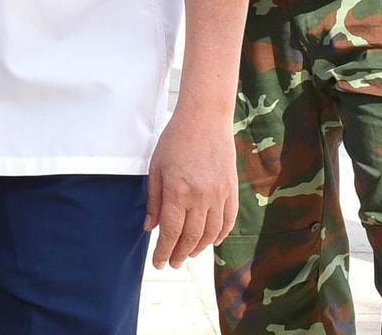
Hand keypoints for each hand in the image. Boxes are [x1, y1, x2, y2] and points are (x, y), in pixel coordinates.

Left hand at [144, 106, 238, 268]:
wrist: (205, 118)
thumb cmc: (176, 140)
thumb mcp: (156, 167)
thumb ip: (154, 200)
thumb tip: (150, 228)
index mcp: (178, 192)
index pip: (170, 232)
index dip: (163, 251)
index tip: (158, 263)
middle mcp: (200, 197)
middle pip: (191, 238)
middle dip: (179, 254)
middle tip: (172, 263)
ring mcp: (219, 195)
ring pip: (211, 233)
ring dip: (199, 248)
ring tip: (188, 253)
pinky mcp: (231, 190)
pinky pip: (228, 221)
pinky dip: (220, 235)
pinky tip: (211, 241)